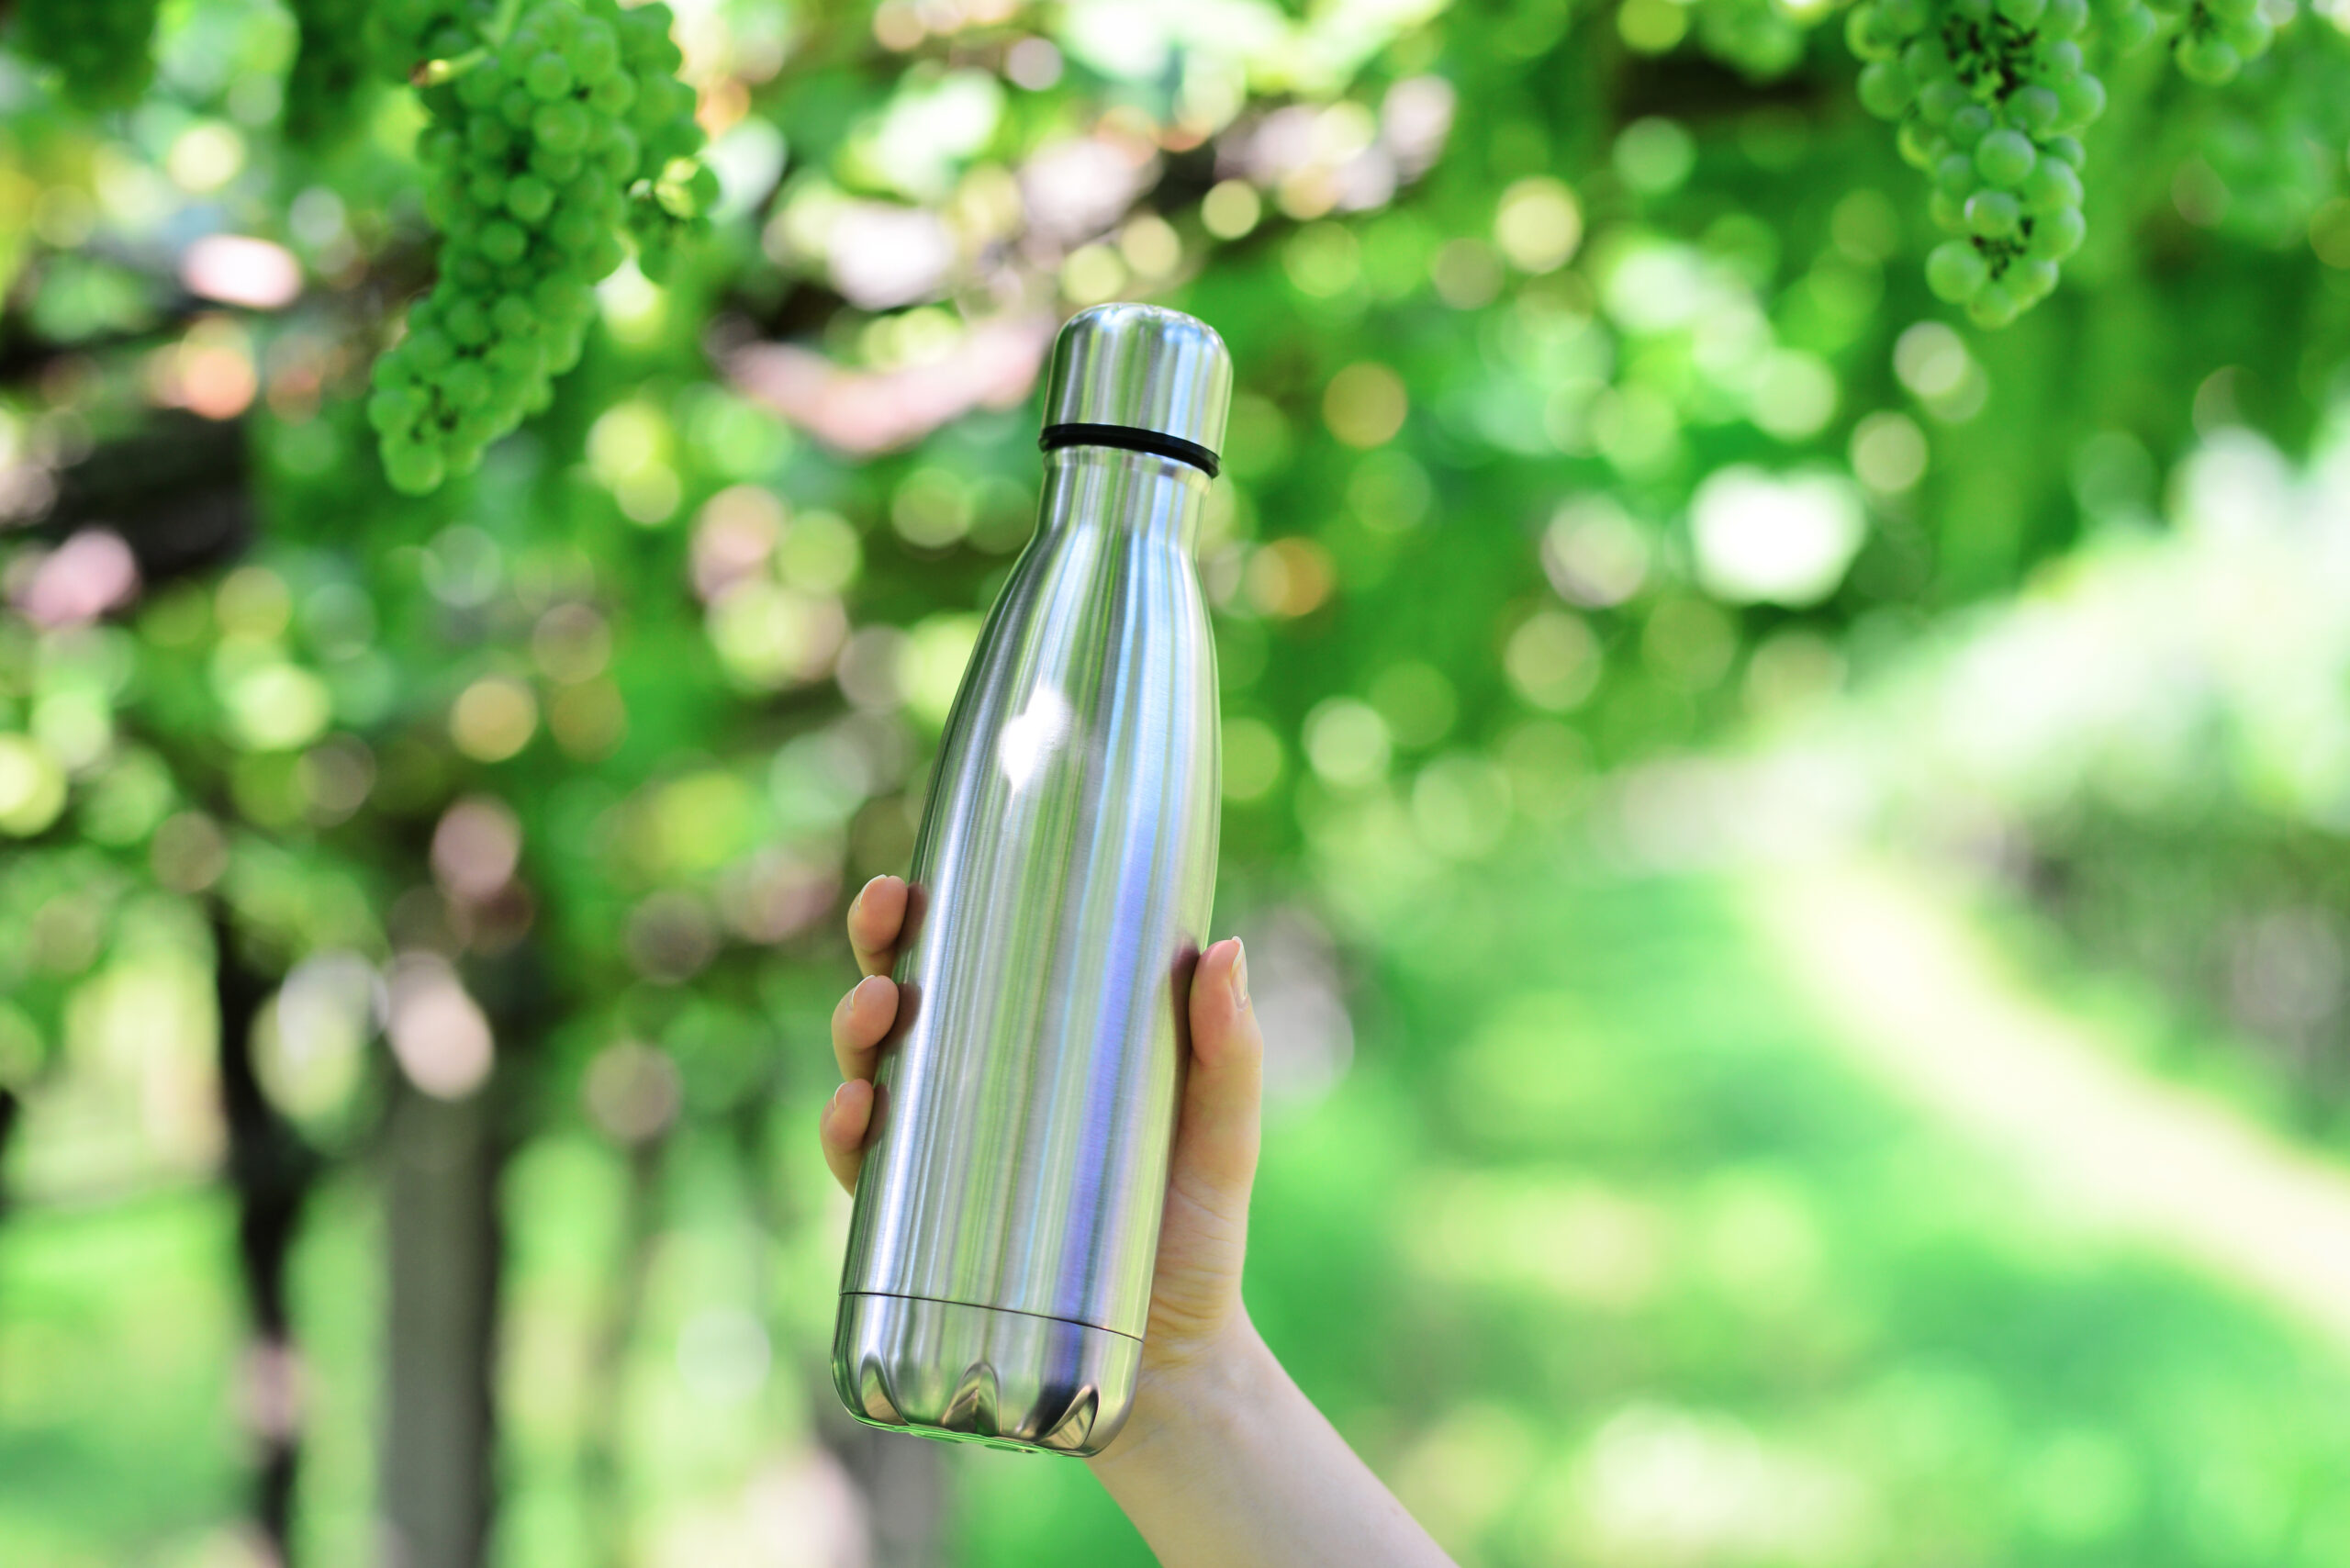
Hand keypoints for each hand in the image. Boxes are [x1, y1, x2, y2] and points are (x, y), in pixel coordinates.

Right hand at [818, 874, 1266, 1457]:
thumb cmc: (1196, 1231)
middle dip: (876, 954)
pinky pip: (866, 1180)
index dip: (922, 917)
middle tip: (887, 926)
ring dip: (852, 1033)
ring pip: (871, 1078)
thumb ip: (1231, 1052)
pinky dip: (843, 1140)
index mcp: (1036, 1051)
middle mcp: (976, 1099)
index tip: (912, 879)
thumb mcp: (1220, 1132)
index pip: (966, 965)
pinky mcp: (928, 1238)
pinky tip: (854, 1112)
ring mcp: (945, 1167)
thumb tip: (1223, 946)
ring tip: (877, 1012)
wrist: (1175, 1365)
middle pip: (903, 1007)